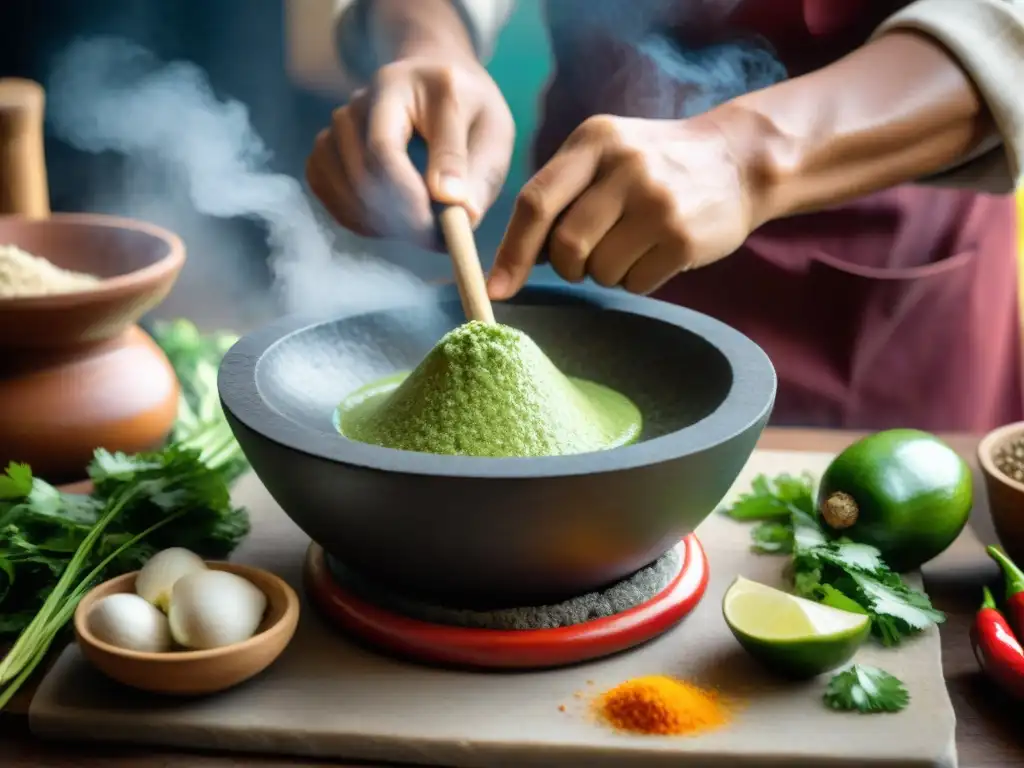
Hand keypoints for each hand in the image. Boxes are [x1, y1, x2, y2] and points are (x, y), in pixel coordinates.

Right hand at [306, 55, 513, 247]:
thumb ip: (479, 171)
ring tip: (424, 226)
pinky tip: (394, 219)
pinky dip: (362, 219)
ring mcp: (337, 126)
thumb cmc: (470, 111)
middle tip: (438, 240)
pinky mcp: (326, 151)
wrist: (435, 87)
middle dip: (400, 219)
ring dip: (383, 222)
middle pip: (360, 175)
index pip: (383, 150)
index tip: (441, 232)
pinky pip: (332, 196)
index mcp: (399, 86)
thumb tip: (462, 215)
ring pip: (344, 189)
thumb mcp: (492, 131)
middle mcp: (358, 102)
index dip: (408, 199)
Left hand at [487, 113, 761, 298]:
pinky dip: (637, 279)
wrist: (740, 160)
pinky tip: (657, 251)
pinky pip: (635, 283)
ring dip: (606, 273)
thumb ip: (560, 194)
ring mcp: (657, 202)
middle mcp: (624, 167)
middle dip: (568, 266)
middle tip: (586, 259)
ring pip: (599, 271)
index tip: (495, 289)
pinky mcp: (683, 237)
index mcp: (593, 142)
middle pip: (566, 245)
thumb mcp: (606, 154)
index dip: (511, 252)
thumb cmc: (654, 166)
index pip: (535, 202)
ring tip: (632, 244)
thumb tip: (512, 261)